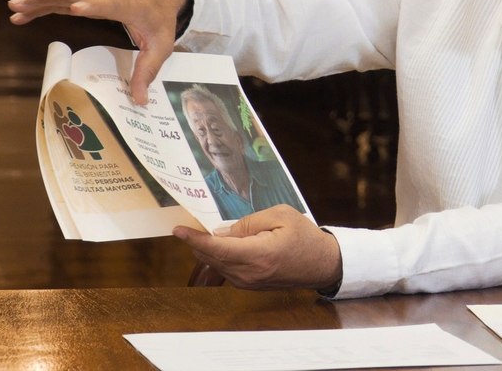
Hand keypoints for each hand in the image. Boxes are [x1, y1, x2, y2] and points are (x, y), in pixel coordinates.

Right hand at [7, 0, 186, 103]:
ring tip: (15, 3)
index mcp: (129, 4)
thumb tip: (139, 100)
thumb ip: (148, 70)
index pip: (110, 3)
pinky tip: (20, 11)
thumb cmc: (159, 16)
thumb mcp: (161, 44)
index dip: (94, 5)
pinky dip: (40, 2)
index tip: (76, 8)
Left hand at [173, 204, 341, 290]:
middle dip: (197, 242)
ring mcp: (249, 283)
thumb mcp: (280, 216)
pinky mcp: (250, 285)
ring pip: (217, 265)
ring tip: (203, 233)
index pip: (217, 247)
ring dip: (208, 250)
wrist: (323, 263)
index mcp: (258, 255)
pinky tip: (220, 245)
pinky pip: (226, 270)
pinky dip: (219, 257)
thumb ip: (248, 223)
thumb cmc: (305, 236)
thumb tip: (221, 232)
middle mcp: (249, 273)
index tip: (178, 230)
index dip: (194, 239)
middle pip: (212, 257)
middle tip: (187, 225)